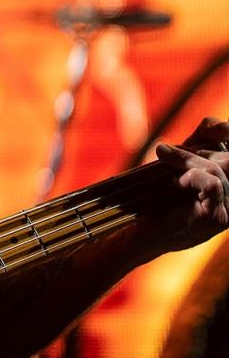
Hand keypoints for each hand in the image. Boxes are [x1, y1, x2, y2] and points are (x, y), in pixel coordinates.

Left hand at [152, 117, 228, 250]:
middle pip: (228, 158)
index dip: (225, 131)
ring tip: (163, 160)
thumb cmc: (155, 198)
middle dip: (196, 149)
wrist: (138, 233)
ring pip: (217, 168)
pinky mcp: (215, 219)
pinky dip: (192, 176)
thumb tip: (217, 125)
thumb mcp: (179, 164)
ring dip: (186, 159)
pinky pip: (212, 185)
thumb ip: (198, 142)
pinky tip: (176, 182)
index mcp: (228, 182)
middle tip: (164, 152)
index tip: (209, 127)